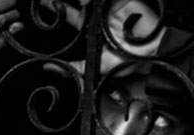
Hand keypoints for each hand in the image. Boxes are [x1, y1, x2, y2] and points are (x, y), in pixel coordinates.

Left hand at [42, 0, 164, 75]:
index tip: (43, 2)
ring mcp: (110, 6)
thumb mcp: (95, 66)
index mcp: (91, 28)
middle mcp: (98, 15)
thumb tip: (48, 68)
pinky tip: (87, 1)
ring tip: (71, 0)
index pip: (70, 15)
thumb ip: (73, 67)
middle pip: (79, 1)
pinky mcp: (122, 0)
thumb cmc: (126, 62)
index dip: (57, 8)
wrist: (150, 55)